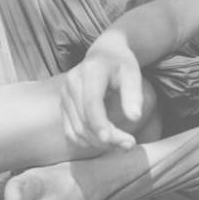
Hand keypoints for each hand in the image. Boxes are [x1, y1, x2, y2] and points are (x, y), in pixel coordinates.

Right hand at [60, 31, 142, 150]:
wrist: (104, 54)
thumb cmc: (121, 64)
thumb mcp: (133, 73)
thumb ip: (133, 94)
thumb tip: (135, 117)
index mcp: (89, 72)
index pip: (91, 102)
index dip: (99, 123)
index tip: (110, 140)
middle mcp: (72, 83)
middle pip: (84, 120)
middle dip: (105, 138)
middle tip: (129, 144)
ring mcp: (64, 95)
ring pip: (77, 129)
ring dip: (98, 142)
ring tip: (122, 144)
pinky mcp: (63, 106)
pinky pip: (71, 131)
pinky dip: (88, 141)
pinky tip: (106, 142)